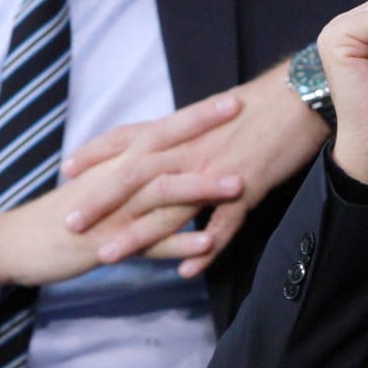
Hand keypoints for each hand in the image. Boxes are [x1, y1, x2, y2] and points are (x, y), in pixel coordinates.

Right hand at [0, 99, 245, 295]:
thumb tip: (167, 160)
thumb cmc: (66, 213)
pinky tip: (207, 244)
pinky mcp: (108, 244)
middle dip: (202, 129)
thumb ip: (133, 171)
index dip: (195, 113)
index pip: (161, 129)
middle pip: (163, 146)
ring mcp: (114, 212)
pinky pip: (149, 245)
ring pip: (161, 194)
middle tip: (240, 109)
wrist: (17, 242)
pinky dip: (178, 244)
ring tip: (239, 184)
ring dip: (200, 188)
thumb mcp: (101, 184)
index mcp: (117, 162)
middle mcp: (117, 179)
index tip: (231, 98)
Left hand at [60, 64, 331, 276]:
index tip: (67, 170)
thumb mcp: (212, 114)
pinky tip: (188, 271)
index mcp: (180, 130)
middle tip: (69, 224)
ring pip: (168, 206)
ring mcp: (215, 171)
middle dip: (99, 202)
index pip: (128, 140)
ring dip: (137, 234)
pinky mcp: (246, 188)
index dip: (95, 154)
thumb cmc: (260, 104)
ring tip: (109, 257)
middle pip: (134, 176)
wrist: (300, 96)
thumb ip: (184, 132)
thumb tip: (166, 142)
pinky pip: (222, 224)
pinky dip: (204, 248)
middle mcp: (189, 149)